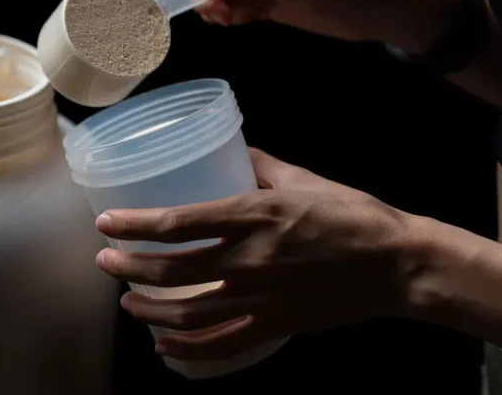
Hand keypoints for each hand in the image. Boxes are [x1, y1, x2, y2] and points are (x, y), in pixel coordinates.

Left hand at [95, 148, 415, 359]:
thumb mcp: (303, 179)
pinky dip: (187, 348)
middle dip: (128, 265)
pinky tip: (164, 345)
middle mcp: (247, 259)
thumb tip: (237, 151)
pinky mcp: (274, 324)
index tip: (106, 223)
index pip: (177, 223)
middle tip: (105, 261)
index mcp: (252, 216)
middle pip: (171, 269)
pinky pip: (221, 344)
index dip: (134, 224)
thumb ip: (262, 165)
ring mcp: (259, 297)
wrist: (396, 264)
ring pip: (188, 311)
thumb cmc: (352, 214)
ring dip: (149, 309)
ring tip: (126, 301)